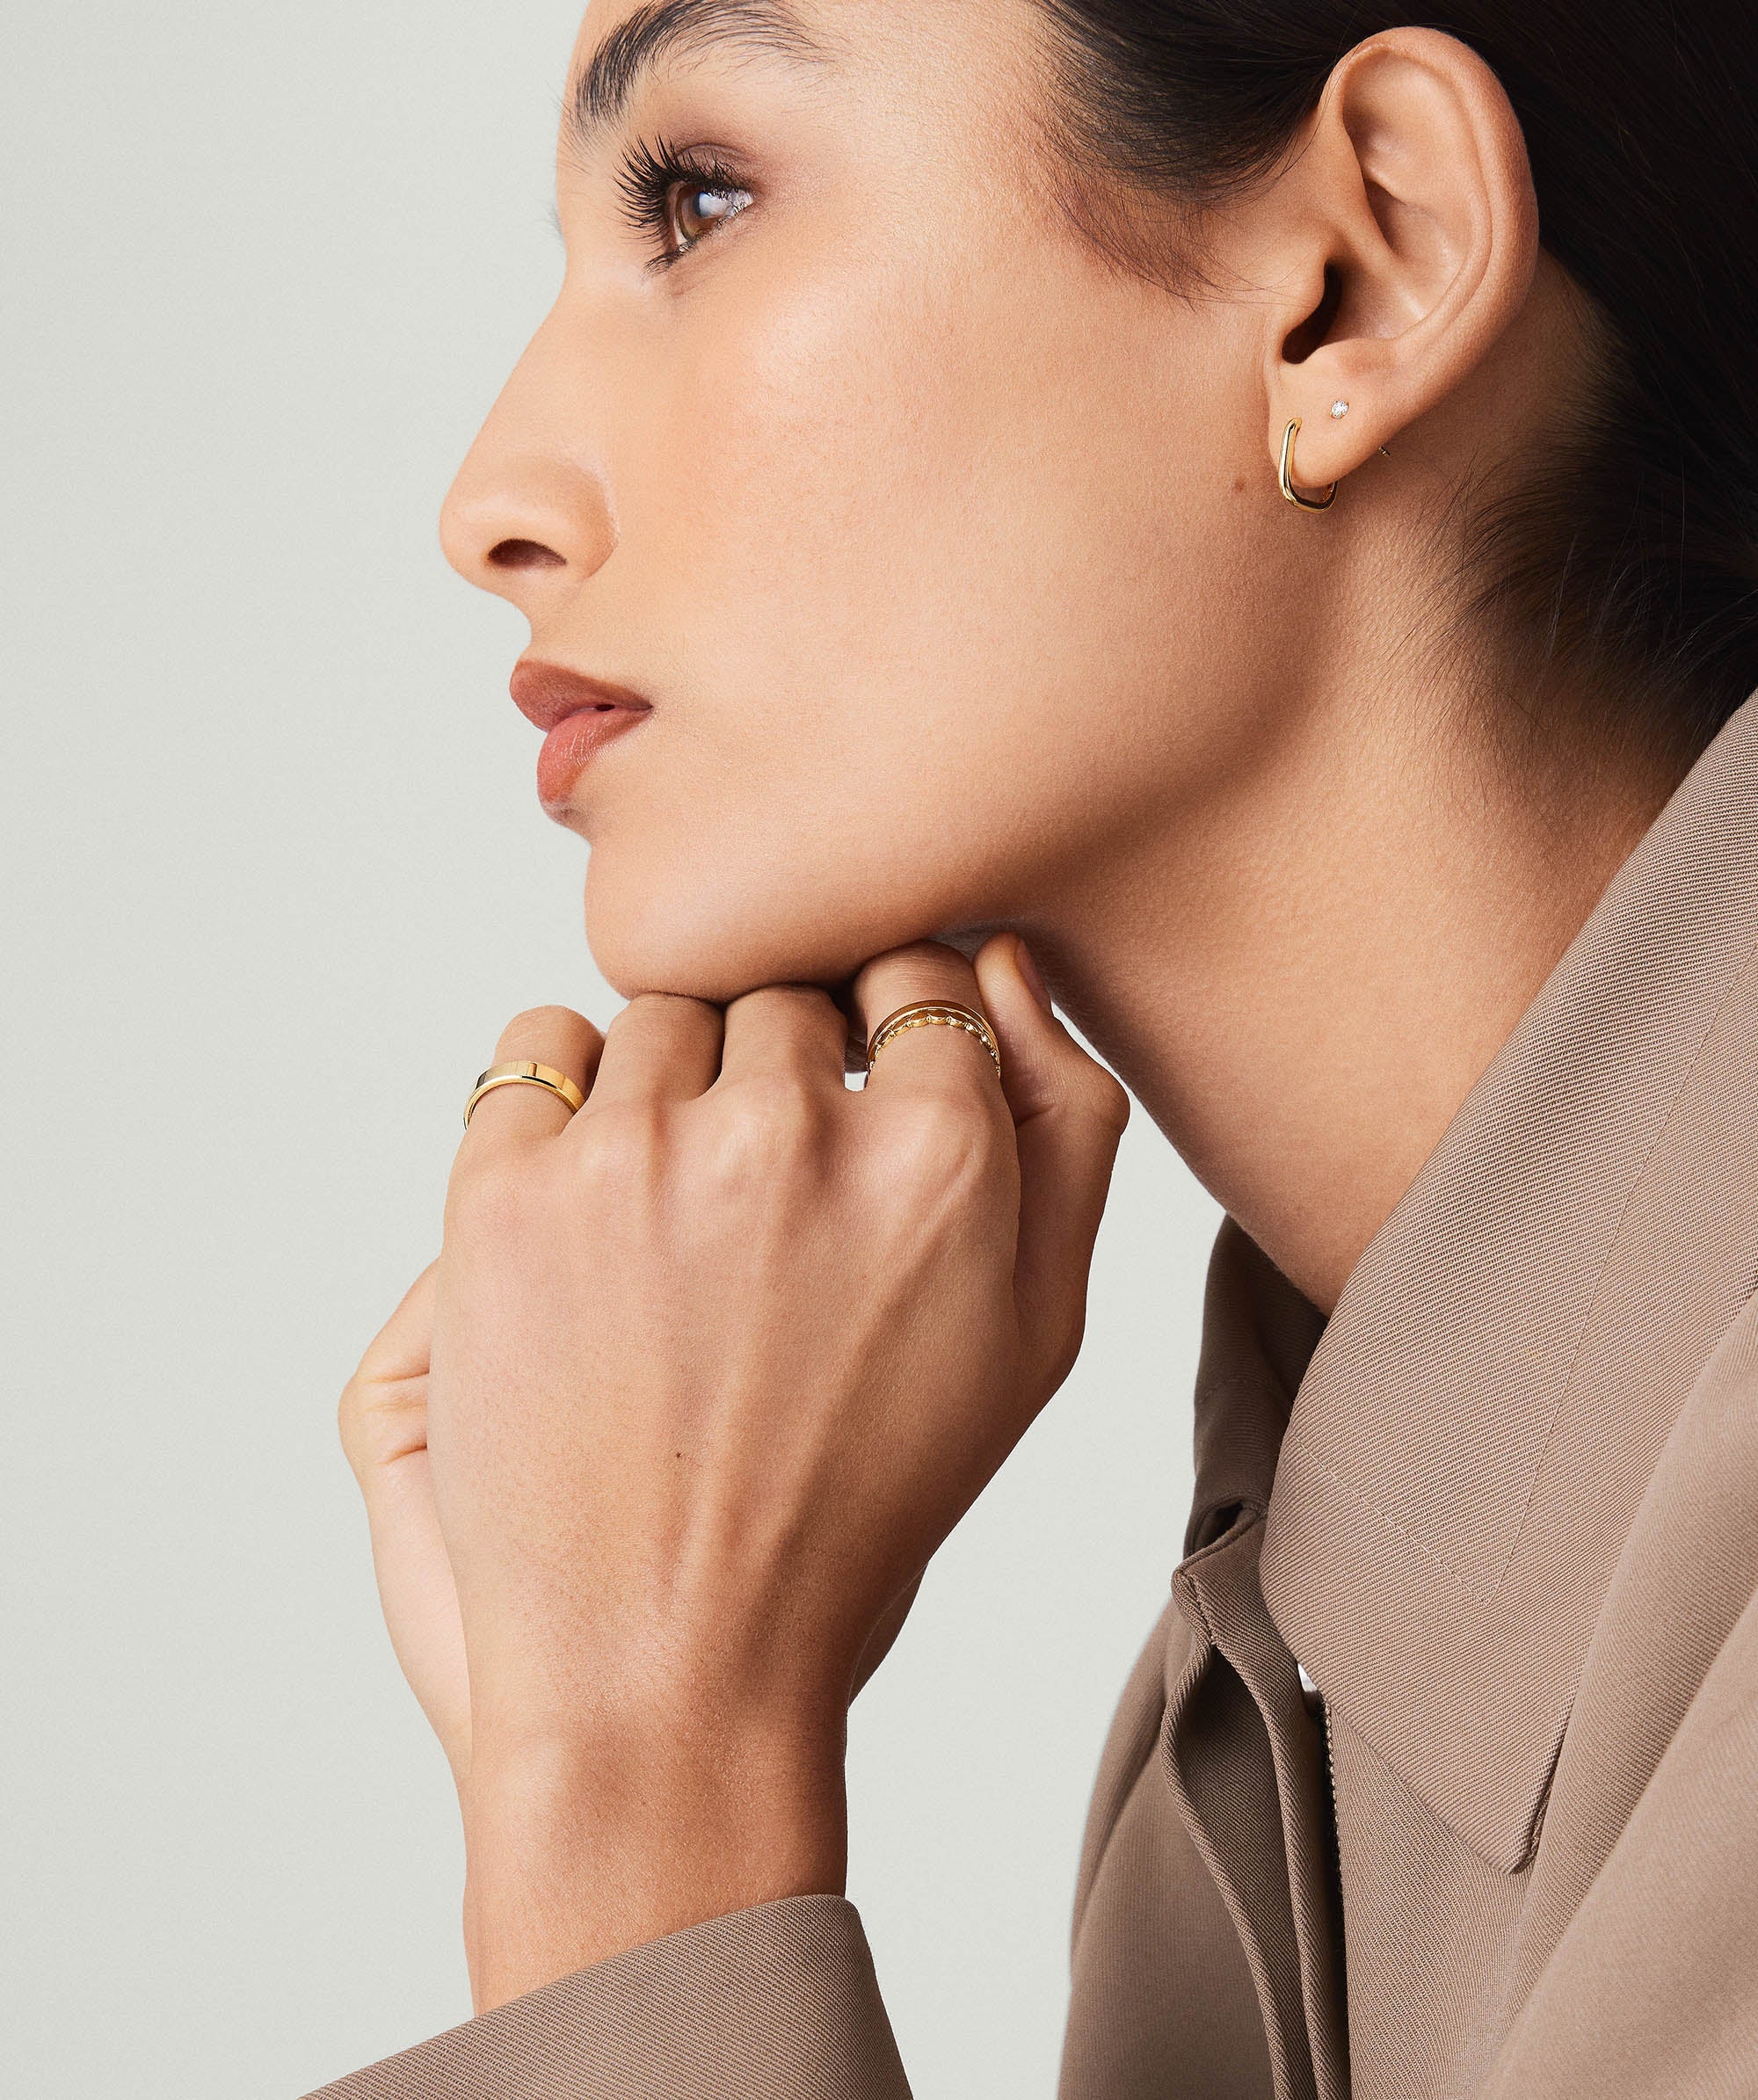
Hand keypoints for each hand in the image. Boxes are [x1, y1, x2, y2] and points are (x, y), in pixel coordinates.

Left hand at [342, 932, 1128, 2006]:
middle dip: (776, 1070)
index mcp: (941, 1159)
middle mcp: (791, 1135)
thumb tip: (1003, 960)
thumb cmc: (863, 1501)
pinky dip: (558, 1100)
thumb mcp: (1036, 1331)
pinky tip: (587, 1204)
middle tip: (758, 1202)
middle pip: (782, 988)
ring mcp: (636, 1158)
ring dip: (668, 1087)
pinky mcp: (506, 1194)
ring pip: (662, 1013)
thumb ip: (1064, 1125)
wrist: (671, 1664)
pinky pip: (535, 1047)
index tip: (852, 1108)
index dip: (883, 1033)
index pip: (913, 969)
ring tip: (669, 1222)